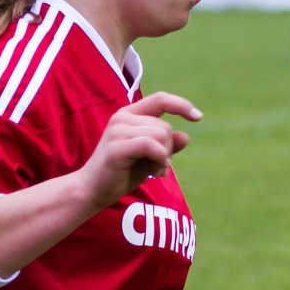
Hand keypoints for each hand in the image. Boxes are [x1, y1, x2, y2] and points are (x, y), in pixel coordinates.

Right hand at [76, 92, 201, 209]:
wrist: (91, 190)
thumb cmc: (120, 174)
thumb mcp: (148, 158)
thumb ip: (165, 146)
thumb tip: (185, 136)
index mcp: (128, 115)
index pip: (160, 99)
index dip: (181, 105)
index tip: (198, 117)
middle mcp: (123, 118)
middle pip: (165, 126)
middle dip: (169, 148)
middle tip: (159, 166)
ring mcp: (119, 131)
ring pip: (161, 135)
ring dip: (164, 156)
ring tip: (154, 170)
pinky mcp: (118, 147)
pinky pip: (151, 145)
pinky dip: (159, 158)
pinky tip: (156, 171)